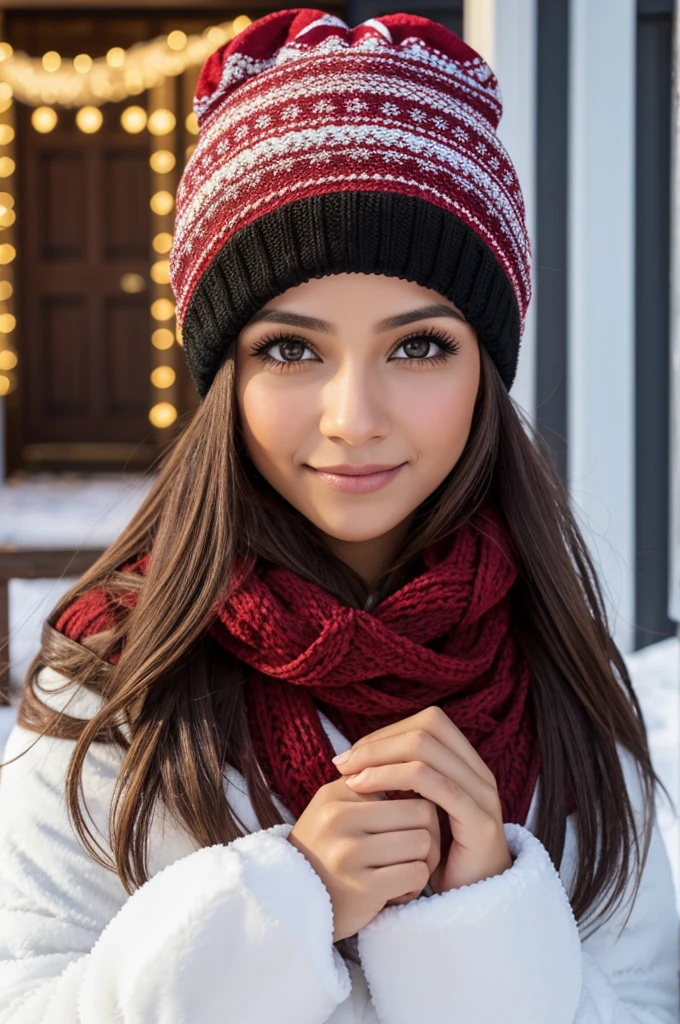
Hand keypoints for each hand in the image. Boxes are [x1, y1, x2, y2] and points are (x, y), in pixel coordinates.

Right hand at [287, 773, 441, 941]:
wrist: (293, 906)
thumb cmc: (328, 852)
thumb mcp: (336, 809)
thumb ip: (369, 785)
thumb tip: (416, 763)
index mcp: (336, 793)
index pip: (405, 781)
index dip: (415, 805)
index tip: (402, 825)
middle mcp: (338, 818)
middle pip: (422, 813)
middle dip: (430, 834)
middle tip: (416, 853)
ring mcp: (348, 853)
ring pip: (423, 844)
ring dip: (423, 863)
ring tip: (403, 871)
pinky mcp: (361, 889)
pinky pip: (415, 875)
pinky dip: (414, 887)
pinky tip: (396, 892)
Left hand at [332, 706, 513, 893]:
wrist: (475, 911)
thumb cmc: (440, 860)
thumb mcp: (419, 813)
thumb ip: (402, 783)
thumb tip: (357, 756)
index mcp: (467, 766)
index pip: (428, 722)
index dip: (388, 732)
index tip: (353, 754)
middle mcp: (479, 773)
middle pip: (429, 726)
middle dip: (382, 740)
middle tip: (346, 762)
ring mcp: (482, 794)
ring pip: (427, 750)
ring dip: (381, 757)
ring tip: (351, 777)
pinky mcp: (479, 822)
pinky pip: (435, 785)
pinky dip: (396, 779)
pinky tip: (368, 792)